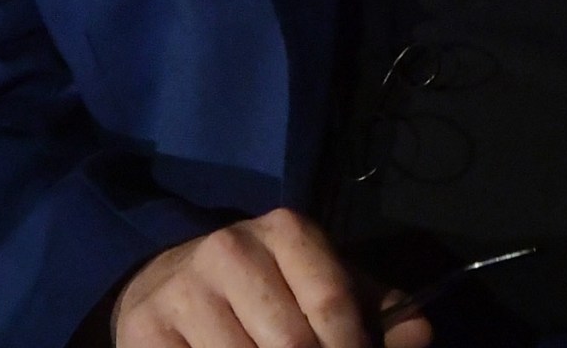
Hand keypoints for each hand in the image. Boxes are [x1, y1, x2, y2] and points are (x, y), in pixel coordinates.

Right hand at [113, 208, 432, 347]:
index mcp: (286, 231)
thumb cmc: (266, 289)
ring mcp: (184, 291)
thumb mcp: (324, 285)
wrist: (167, 282)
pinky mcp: (146, 330)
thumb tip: (420, 335)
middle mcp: (230, 249)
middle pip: (291, 343)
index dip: (351, 347)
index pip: (332, 302)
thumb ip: (377, 311)